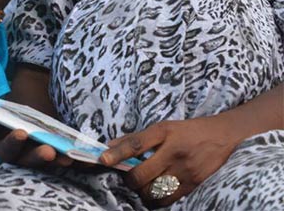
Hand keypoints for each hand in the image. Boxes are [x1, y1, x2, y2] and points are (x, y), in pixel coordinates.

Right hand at [0, 114, 91, 169]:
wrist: (30, 101)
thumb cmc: (8, 112)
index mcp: (3, 147)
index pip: (7, 149)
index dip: (13, 143)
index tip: (21, 133)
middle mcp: (21, 157)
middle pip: (29, 161)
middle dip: (38, 156)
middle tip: (48, 150)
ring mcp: (40, 159)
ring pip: (48, 164)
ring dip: (57, 161)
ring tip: (66, 157)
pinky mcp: (57, 158)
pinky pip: (66, 162)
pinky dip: (76, 161)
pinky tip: (84, 158)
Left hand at [100, 116, 240, 206]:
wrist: (224, 136)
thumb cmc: (187, 130)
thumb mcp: (163, 127)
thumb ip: (136, 138)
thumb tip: (109, 145)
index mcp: (164, 132)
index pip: (136, 144)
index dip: (117, 153)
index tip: (103, 159)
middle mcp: (173, 151)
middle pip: (142, 174)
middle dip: (130, 180)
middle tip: (129, 177)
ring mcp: (185, 169)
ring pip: (153, 190)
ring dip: (142, 191)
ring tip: (142, 185)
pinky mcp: (193, 184)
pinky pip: (168, 199)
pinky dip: (156, 199)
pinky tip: (155, 193)